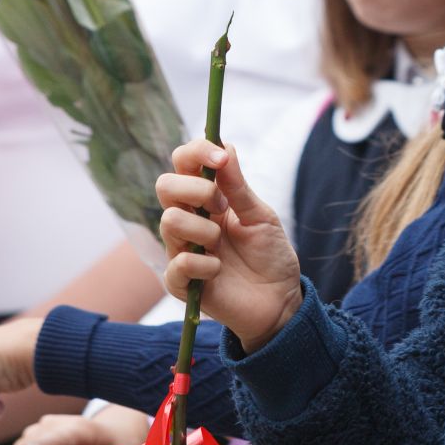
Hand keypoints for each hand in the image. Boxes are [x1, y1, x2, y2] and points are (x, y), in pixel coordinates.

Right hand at [157, 139, 302, 350]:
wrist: (280, 299)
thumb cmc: (270, 254)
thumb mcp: (260, 215)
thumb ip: (238, 185)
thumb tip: (224, 145)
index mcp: (207, 199)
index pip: (184, 163)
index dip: (196, 153)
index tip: (220, 158)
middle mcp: (189, 220)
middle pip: (165, 185)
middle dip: (197, 189)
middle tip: (223, 207)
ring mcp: (181, 249)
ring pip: (169, 221)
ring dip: (204, 229)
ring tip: (222, 245)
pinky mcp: (180, 281)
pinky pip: (178, 263)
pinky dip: (204, 264)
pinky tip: (218, 271)